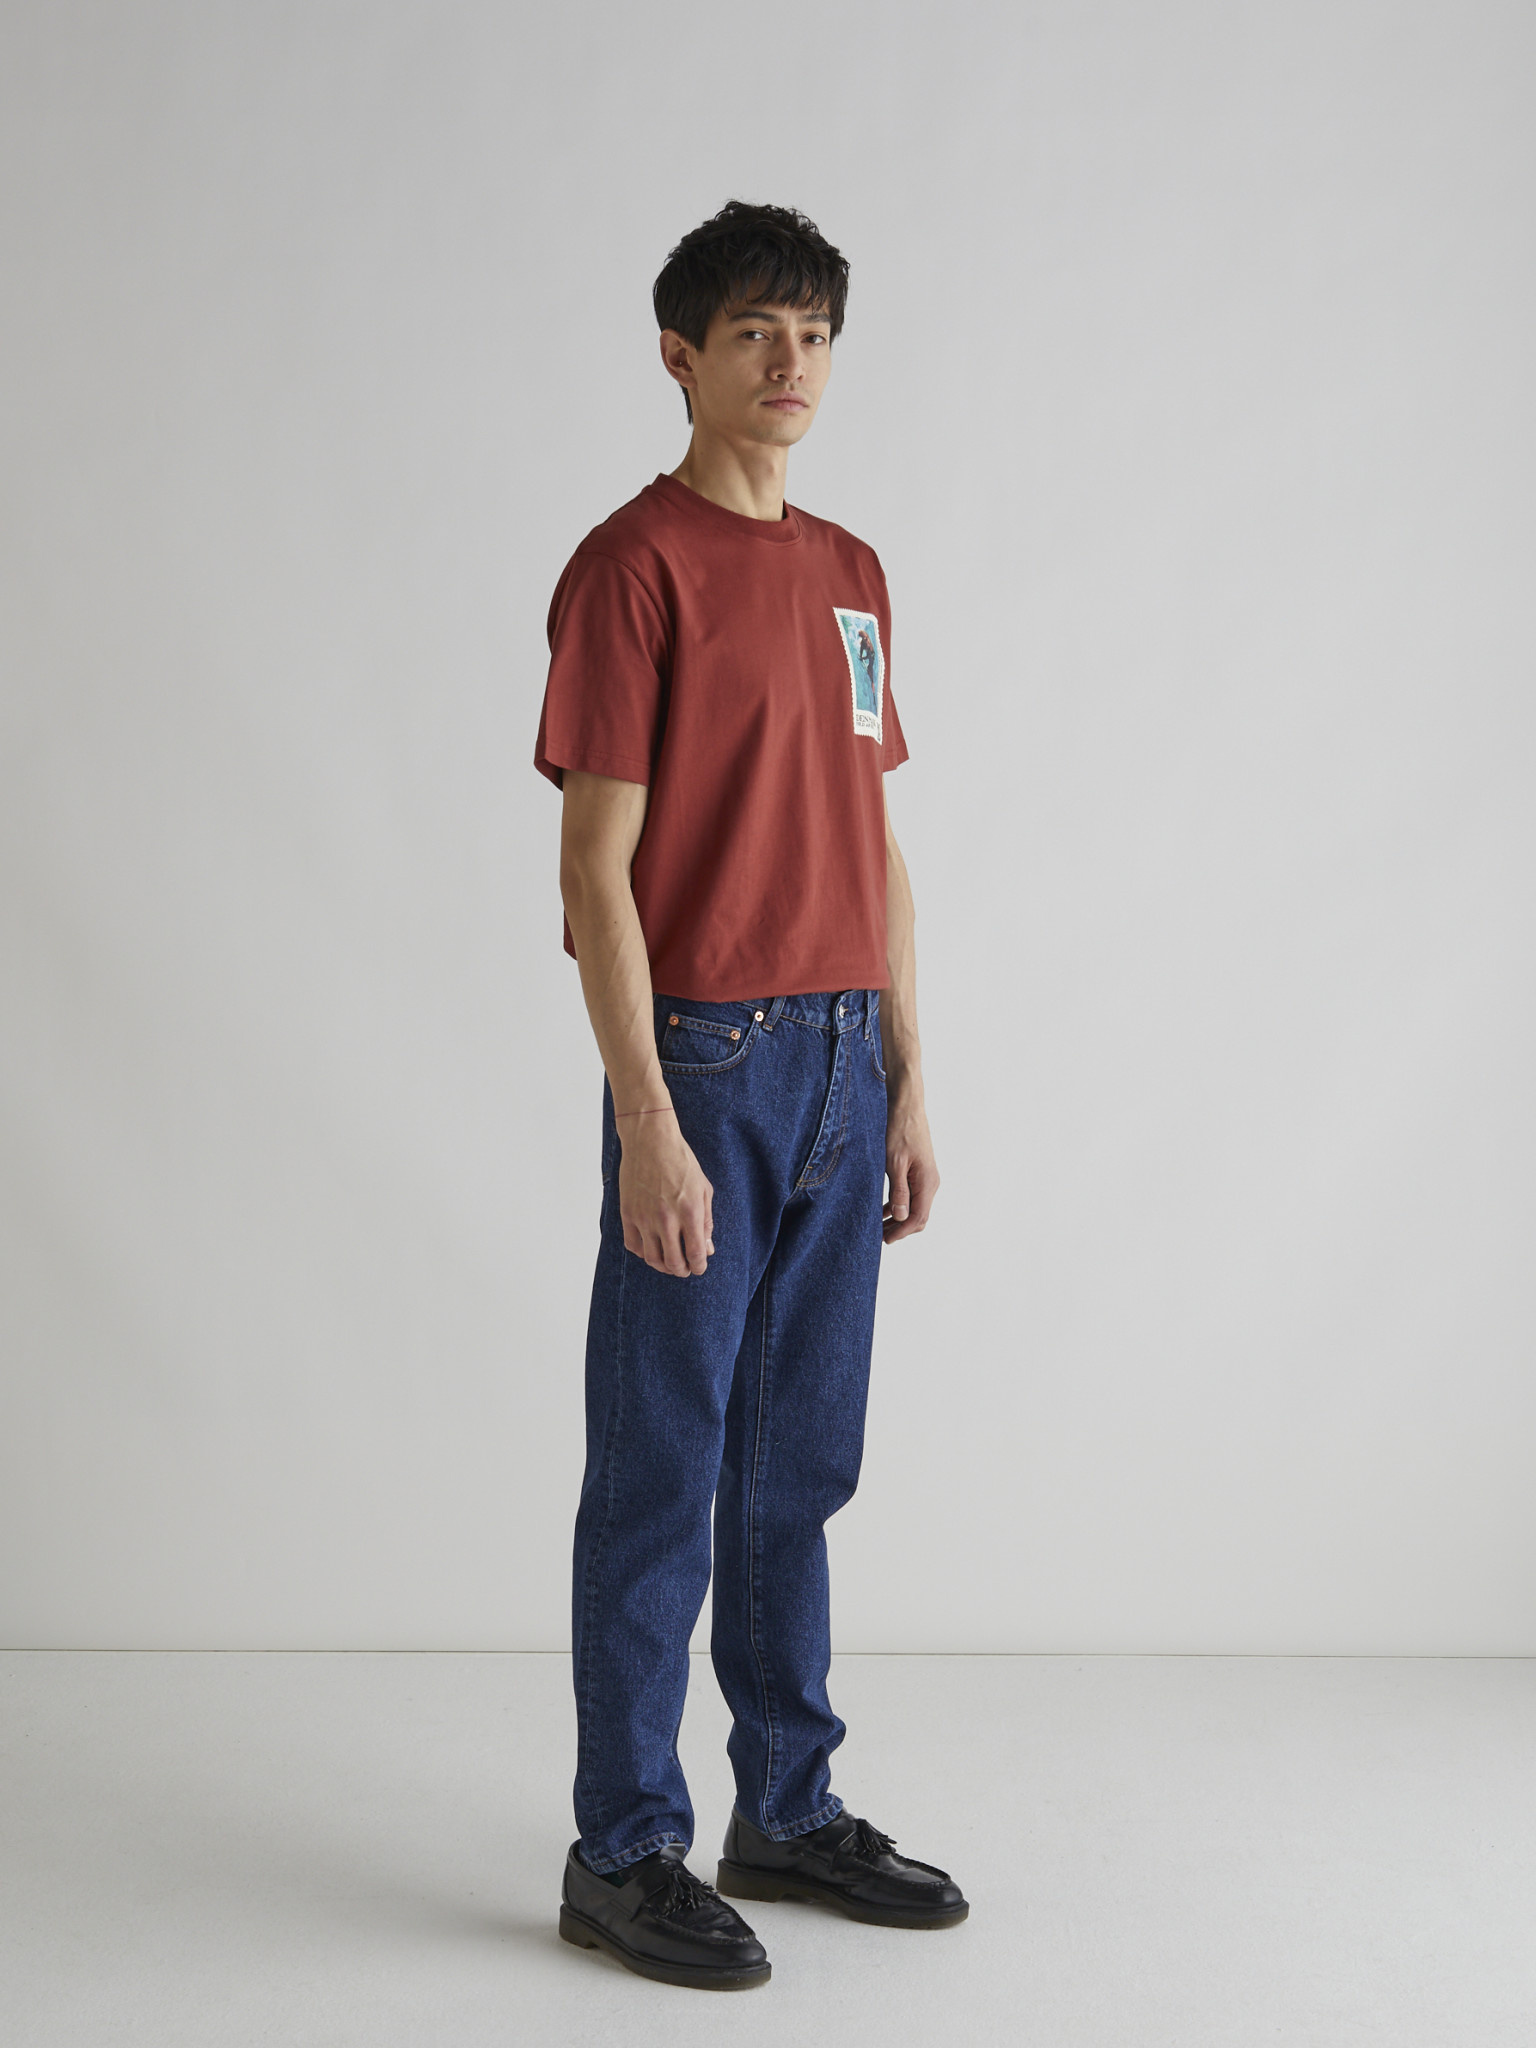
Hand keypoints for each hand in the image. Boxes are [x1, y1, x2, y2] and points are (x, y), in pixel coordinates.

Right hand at [619, 1117, 714, 1276]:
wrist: (651, 1141)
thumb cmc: (681, 1162)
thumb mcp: (703, 1189)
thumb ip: (706, 1221)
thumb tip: (708, 1248)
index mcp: (690, 1212)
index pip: (696, 1254)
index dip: (699, 1266)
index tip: (699, 1267)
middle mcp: (666, 1218)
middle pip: (673, 1263)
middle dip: (682, 1271)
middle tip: (685, 1268)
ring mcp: (644, 1217)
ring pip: (652, 1259)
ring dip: (662, 1266)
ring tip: (669, 1262)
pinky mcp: (628, 1213)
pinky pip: (633, 1245)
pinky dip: (643, 1253)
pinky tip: (651, 1247)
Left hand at [883, 1087, 938, 1243]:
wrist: (906, 1106)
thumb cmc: (899, 1130)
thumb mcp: (894, 1163)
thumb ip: (899, 1191)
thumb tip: (901, 1218)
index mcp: (927, 1182)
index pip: (918, 1218)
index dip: (901, 1232)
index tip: (884, 1240)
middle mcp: (930, 1182)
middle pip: (918, 1217)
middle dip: (900, 1229)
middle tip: (877, 1237)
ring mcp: (925, 1177)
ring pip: (913, 1207)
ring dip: (897, 1219)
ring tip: (877, 1227)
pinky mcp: (917, 1171)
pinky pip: (910, 1195)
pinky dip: (897, 1205)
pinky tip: (881, 1210)